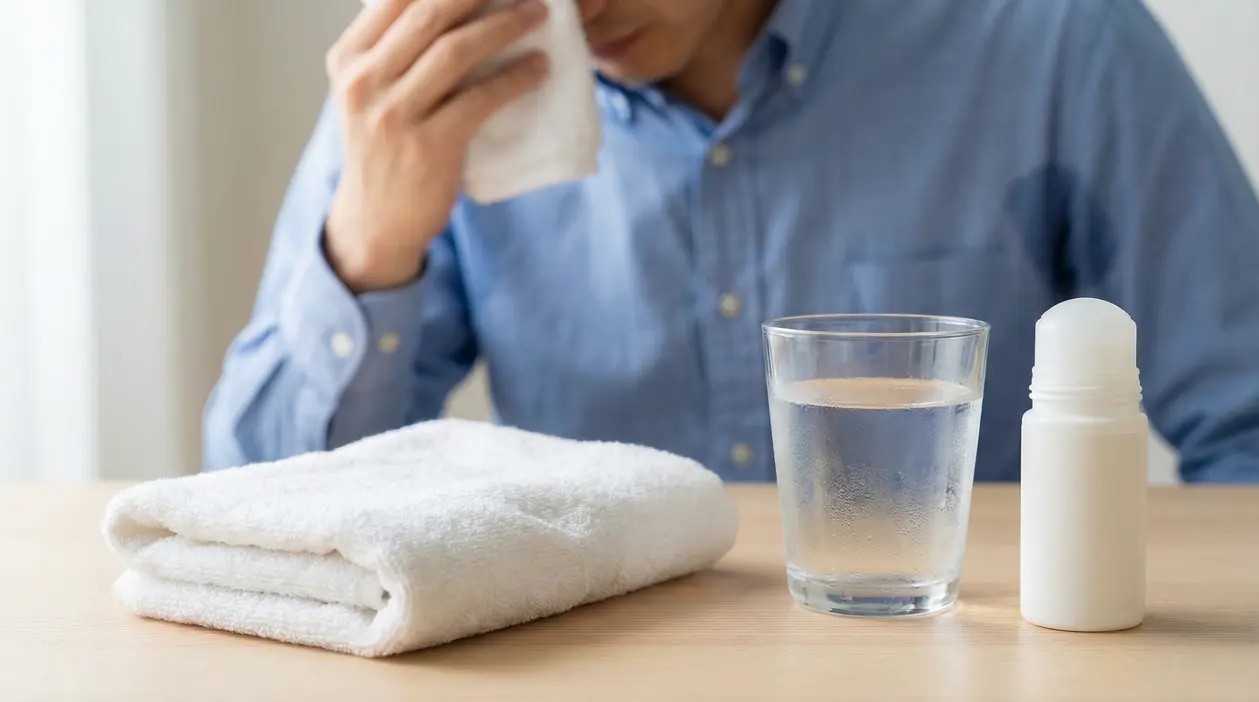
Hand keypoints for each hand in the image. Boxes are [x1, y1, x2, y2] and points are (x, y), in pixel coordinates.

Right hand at [322, 0, 550, 292]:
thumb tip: (446, 6)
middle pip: (430, 14)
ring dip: (505, 26)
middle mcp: (365, 81)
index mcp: (348, 59)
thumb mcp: (368, 94)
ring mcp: (395, 114)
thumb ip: (392, 51)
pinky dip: (515, 78)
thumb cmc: (383, 151)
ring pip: (457, 50)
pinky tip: (539, 69)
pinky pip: (480, 98)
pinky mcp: (429, 145)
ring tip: (538, 15)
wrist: (375, 222)